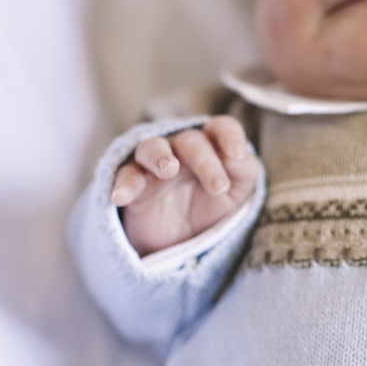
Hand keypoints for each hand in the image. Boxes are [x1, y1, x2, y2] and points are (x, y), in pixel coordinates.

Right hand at [111, 116, 260, 255]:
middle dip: (205, 161)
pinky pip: (125, 175)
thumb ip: (245, 169)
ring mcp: (155, 163)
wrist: (181, 238)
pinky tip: (121, 197)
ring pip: (152, 146)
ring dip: (159, 156)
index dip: (229, 135)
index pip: (220, 127)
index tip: (236, 154)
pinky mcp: (132, 180)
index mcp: (212, 145)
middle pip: (191, 141)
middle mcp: (182, 147)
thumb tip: (239, 155)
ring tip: (168, 169)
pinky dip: (124, 184)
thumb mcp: (237, 191)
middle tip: (218, 187)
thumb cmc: (213, 204)